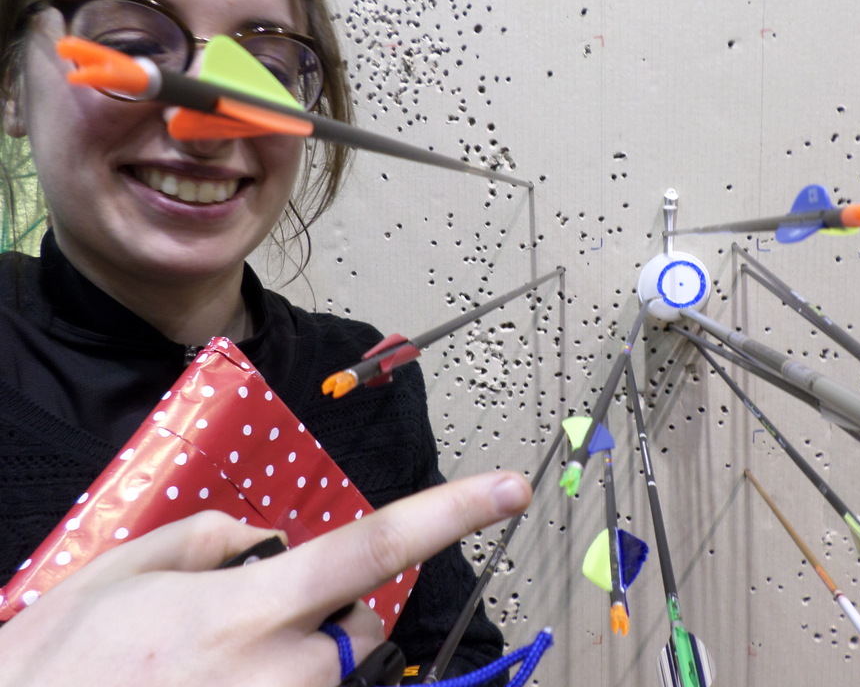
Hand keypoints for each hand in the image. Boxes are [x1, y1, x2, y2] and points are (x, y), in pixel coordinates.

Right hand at [0, 471, 530, 686]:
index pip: (373, 544)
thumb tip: (257, 540)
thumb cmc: (55, 666)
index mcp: (249, 608)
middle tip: (254, 619)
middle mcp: (284, 675)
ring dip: (300, 661)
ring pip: (333, 677)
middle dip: (334, 612)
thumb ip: (209, 538)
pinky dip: (282, 686)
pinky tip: (216, 683)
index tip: (509, 487)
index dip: (451, 511)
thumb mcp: (120, 571)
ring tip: (212, 669)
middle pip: (363, 626)